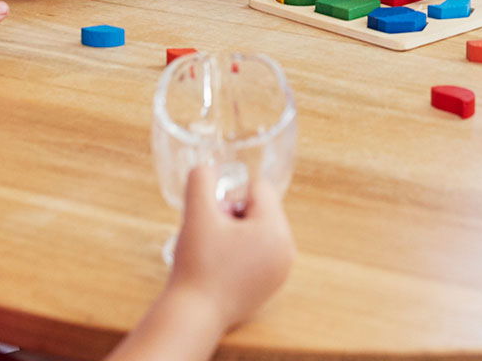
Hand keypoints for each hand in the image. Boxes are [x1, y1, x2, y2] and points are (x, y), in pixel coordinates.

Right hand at [167, 164, 293, 329]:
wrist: (194, 313)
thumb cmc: (197, 263)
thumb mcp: (196, 213)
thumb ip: (201, 179)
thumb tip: (207, 166)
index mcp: (276, 229)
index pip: (259, 189)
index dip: (230, 197)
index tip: (214, 219)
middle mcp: (287, 249)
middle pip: (261, 210)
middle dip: (234, 215)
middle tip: (212, 237)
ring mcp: (281, 270)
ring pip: (259, 231)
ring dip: (236, 234)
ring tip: (215, 254)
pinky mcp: (271, 286)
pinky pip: (259, 254)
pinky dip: (240, 254)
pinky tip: (221, 270)